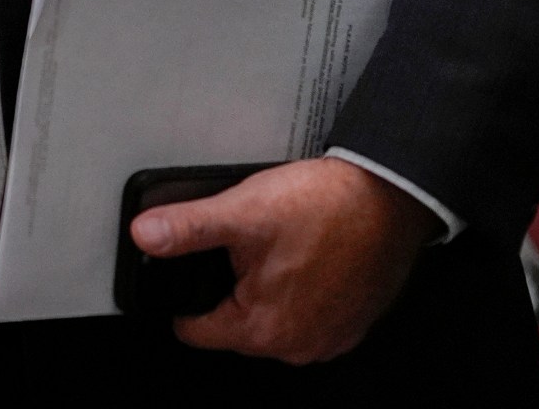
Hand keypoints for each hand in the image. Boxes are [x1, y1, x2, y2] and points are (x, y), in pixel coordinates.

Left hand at [128, 156, 433, 365]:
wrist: (392, 195)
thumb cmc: (329, 207)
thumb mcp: (243, 210)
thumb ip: (187, 228)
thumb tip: (146, 235)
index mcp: (263, 329)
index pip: (194, 330)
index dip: (183, 295)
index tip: (190, 268)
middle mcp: (297, 344)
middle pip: (232, 324)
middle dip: (230, 286)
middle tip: (246, 244)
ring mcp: (328, 336)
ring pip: (270, 316)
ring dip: (267, 287)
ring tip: (279, 245)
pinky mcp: (351, 320)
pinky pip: (306, 310)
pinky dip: (300, 288)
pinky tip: (306, 253)